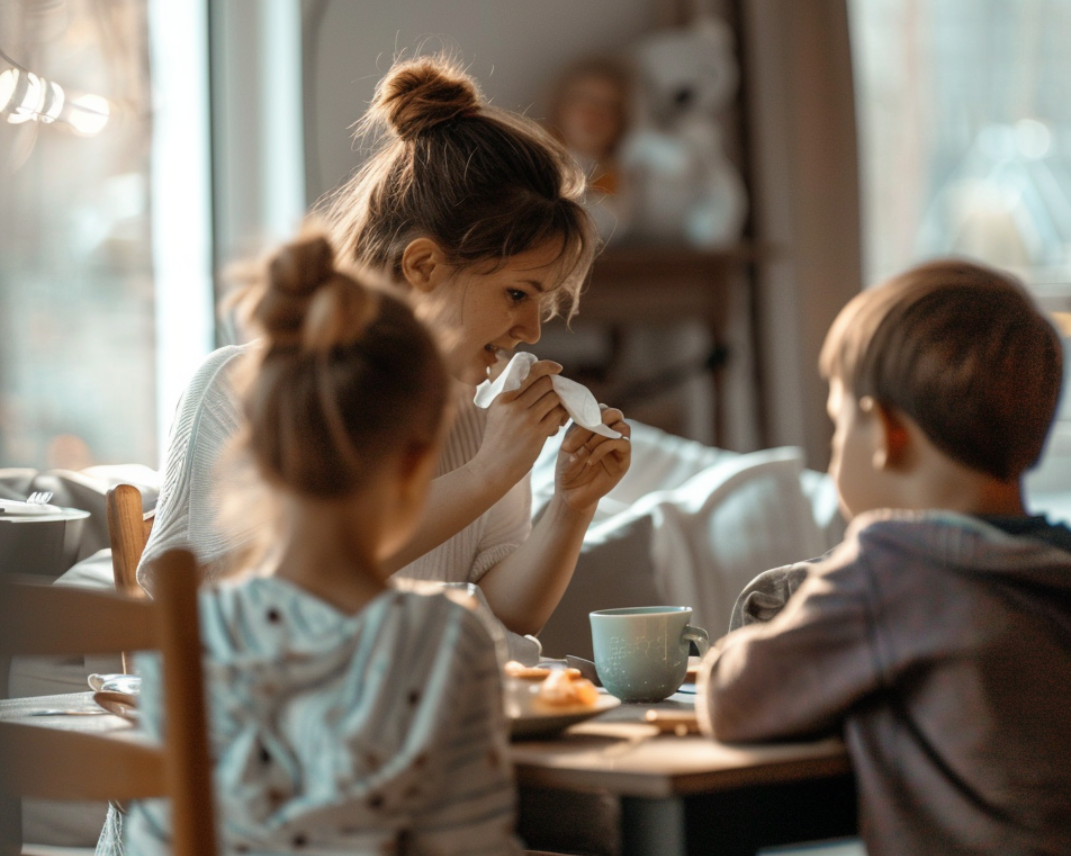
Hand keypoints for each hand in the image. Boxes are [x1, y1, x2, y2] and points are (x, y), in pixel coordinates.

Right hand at [474, 360, 569, 488]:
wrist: (492, 469)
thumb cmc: (497, 441)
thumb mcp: (497, 413)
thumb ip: (513, 396)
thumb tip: (538, 378)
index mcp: (502, 397)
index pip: (530, 371)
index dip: (547, 367)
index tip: (557, 369)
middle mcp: (513, 404)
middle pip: (546, 383)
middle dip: (555, 389)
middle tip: (556, 400)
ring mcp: (525, 418)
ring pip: (554, 399)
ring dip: (559, 406)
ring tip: (555, 416)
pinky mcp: (536, 433)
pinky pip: (558, 416)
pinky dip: (560, 419)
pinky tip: (554, 428)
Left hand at [554, 406, 630, 512]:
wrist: (570, 494)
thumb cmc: (567, 469)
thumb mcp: (568, 447)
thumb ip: (578, 432)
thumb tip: (592, 423)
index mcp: (594, 426)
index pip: (598, 408)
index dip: (586, 414)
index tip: (573, 427)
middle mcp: (608, 434)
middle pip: (614, 413)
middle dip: (599, 420)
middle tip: (584, 434)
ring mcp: (618, 447)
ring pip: (622, 426)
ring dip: (602, 434)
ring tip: (586, 448)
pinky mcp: (624, 461)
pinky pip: (623, 444)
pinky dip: (605, 448)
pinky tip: (590, 460)